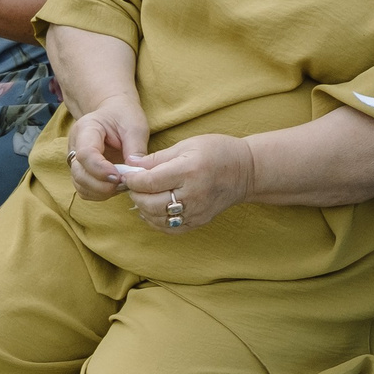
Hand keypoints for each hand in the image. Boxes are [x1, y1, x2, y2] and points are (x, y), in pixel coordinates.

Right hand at [65, 94, 150, 200]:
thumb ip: (135, 148)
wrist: (113, 113)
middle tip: (125, 183)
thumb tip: (135, 173)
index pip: (85, 154)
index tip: (119, 176)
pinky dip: (99, 194)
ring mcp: (76, 161)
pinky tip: (116, 187)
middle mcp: (75, 146)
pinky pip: (84, 190)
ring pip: (80, 185)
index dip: (101, 170)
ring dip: (101, 191)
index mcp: (86, 129)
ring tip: (122, 185)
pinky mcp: (82, 172)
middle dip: (102, 185)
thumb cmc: (124, 117)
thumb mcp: (135, 126)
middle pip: (79, 173)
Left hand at [114, 134, 254, 232]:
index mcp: (189, 171)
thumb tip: (132, 165)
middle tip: (133, 186)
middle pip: (150, 203)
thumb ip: (158, 158)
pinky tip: (154, 210)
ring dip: (143, 209)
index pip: (149, 182)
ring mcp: (197, 211)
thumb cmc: (217, 151)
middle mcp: (193, 194)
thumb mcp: (187, 145)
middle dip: (135, 195)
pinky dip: (156, 221)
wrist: (246, 171)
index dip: (132, 180)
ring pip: (157, 219)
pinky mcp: (199, 222)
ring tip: (142, 196)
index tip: (127, 175)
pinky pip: (170, 228)